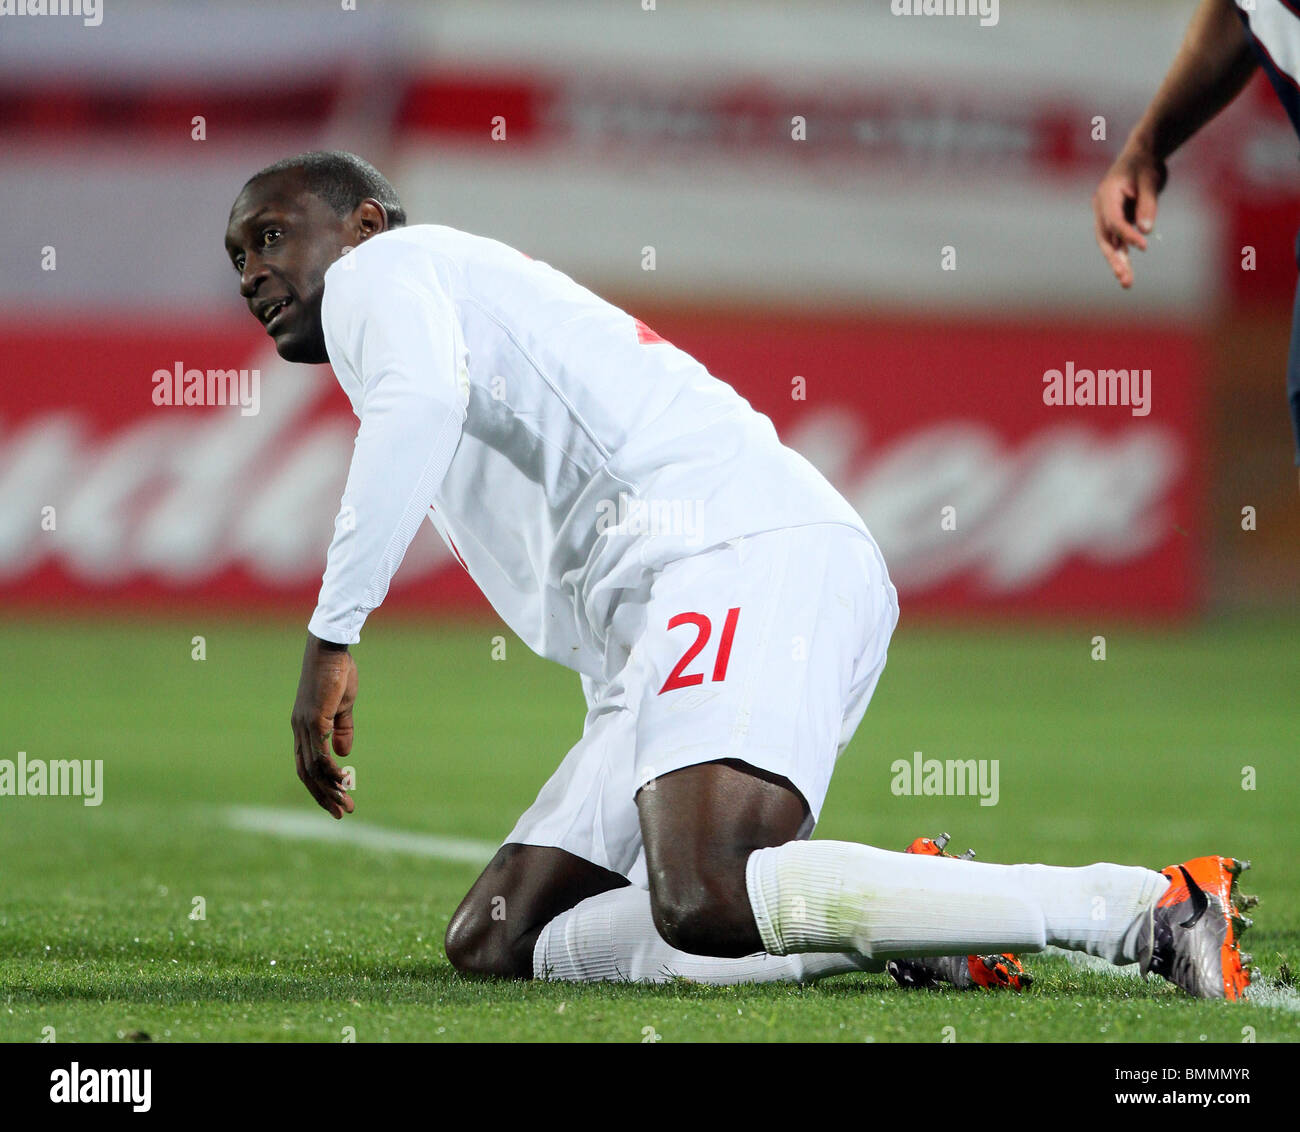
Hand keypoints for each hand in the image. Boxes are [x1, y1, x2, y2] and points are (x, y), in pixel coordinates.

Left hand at [289, 632, 357, 818]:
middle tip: (341, 813)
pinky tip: (343, 780)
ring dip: (330, 789)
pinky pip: (320, 753)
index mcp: (305, 727)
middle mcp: (300, 730)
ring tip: (347, 803)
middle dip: (323, 796)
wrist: (329, 648)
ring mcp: (305, 725)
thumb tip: (343, 756)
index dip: (320, 785)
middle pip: (306, 773)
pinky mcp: (314, 719)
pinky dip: (331, 770)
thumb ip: (342, 730)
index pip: (307, 764)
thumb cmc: (337, 672)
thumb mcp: (343, 706)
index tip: (337, 800)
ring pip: (313, 768)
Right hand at [1092, 144, 1167, 288]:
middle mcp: (1101, 208)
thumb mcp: (1150, 180)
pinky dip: (1122, 255)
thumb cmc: (1146, 164)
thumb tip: (1146, 231)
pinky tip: (1127, 271)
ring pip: (1109, 243)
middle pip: (1105, 238)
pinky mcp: (1114, 221)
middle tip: (1124, 279)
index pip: (1114, 221)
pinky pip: (1116, 241)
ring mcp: (1105, 215)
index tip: (1144, 245)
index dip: (1128, 235)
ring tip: (1127, 283)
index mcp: (1106, 195)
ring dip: (1117, 262)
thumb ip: (1148, 204)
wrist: (1141, 154)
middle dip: (1114, 259)